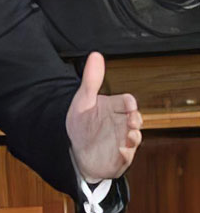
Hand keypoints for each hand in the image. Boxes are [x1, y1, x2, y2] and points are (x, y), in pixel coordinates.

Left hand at [66, 52, 142, 181]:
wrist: (77, 152)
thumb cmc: (82, 124)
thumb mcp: (83, 100)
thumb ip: (91, 80)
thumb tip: (96, 55)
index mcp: (114, 108)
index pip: (127, 101)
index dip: (129, 102)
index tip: (129, 104)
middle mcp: (121, 123)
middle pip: (136, 118)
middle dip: (136, 119)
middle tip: (132, 121)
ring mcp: (123, 140)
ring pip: (135, 138)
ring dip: (134, 137)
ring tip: (129, 135)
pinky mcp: (120, 157)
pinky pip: (126, 157)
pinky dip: (125, 154)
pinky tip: (120, 151)